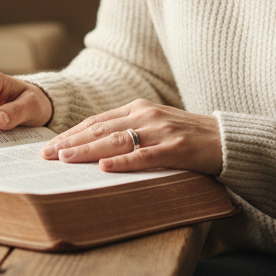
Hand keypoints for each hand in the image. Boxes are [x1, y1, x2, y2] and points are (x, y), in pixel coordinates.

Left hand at [40, 100, 222, 175]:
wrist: (229, 139)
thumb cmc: (189, 138)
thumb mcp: (156, 127)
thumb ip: (130, 132)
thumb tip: (95, 151)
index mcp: (139, 108)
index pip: (97, 121)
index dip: (71, 134)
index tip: (49, 147)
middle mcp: (147, 115)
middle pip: (101, 129)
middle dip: (70, 143)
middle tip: (46, 156)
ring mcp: (162, 131)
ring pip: (117, 141)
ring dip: (87, 151)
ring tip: (65, 160)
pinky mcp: (177, 149)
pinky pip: (145, 156)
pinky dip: (123, 162)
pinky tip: (104, 167)